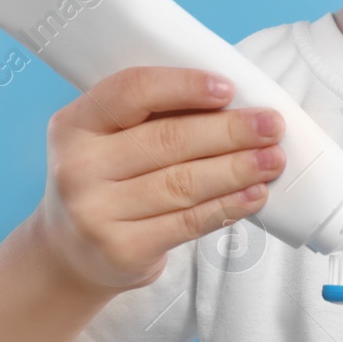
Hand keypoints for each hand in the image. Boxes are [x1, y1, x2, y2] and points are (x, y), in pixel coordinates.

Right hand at [33, 66, 287, 293]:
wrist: (69, 255)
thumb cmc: (106, 182)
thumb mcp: (108, 141)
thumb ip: (154, 118)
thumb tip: (235, 104)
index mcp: (74, 124)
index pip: (133, 91)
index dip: (185, 86)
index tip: (229, 88)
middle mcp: (78, 167)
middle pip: (168, 140)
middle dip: (230, 131)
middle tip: (272, 126)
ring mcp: (96, 212)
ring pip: (184, 183)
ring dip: (238, 169)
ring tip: (273, 160)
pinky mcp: (122, 249)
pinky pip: (188, 222)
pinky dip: (228, 207)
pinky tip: (254, 195)